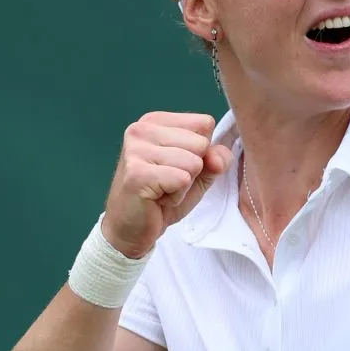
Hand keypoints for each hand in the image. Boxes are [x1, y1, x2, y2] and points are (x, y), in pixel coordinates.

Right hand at [100, 112, 232, 258]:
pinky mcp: (137, 173)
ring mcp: (136, 149)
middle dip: (192, 170)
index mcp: (156, 121)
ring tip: (162, 189)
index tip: (177, 165)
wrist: (131, 229)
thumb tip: (217, 158)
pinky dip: (176, 196)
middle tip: (168, 181)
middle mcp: (142, 129)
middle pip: (201, 143)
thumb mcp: (199, 173)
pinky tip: (157, 199)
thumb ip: (216, 159)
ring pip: (193, 162)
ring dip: (184, 185)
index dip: (201, 151)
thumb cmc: (163, 196)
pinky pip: (182, 180)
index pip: (205, 123)